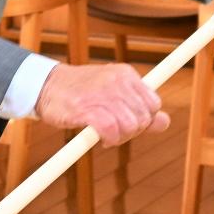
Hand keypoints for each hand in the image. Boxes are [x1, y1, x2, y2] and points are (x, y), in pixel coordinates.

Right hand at [33, 62, 169, 145]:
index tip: (129, 123)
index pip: (154, 104)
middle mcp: (117, 81)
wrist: (47, 86)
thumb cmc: (83, 92)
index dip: (144, 120)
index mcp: (126, 74)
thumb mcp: (115, 94)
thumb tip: (165, 122)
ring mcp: (102, 94)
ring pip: (131, 126)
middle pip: (144, 119)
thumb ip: (141, 108)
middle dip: (132, 131)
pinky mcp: (87, 109)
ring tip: (106, 134)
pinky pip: (112, 131)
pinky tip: (101, 138)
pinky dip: (109, 139)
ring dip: (120, 137)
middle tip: (115, 131)